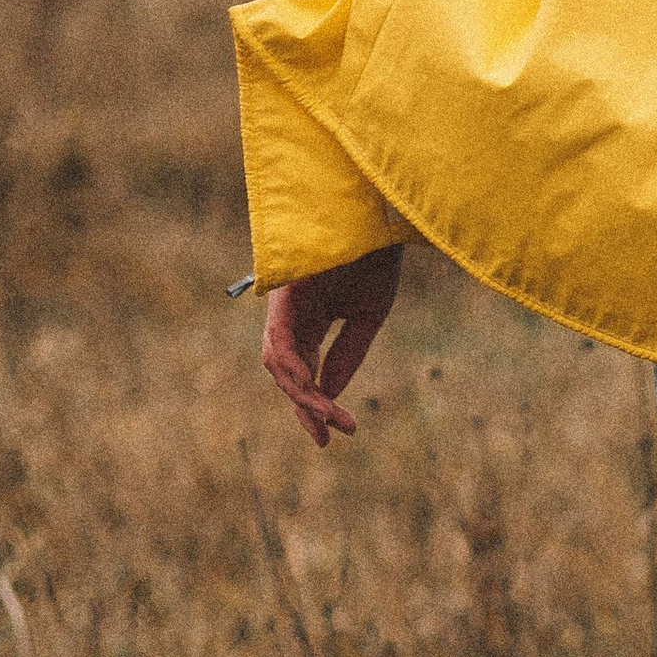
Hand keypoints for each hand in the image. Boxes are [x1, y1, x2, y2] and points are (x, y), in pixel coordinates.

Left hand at [261, 247, 403, 447]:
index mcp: (311, 323)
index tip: (332, 437)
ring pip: (279, 364)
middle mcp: (293, 318)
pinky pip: (279, 340)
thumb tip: (329, 392)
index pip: (304, 373)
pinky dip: (293, 368)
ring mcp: (283, 306)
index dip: (315, 405)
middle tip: (325, 437)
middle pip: (287, 374)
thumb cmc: (375, 260)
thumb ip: (347, 354)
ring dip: (302, 394)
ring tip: (328, 415)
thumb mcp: (368, 316)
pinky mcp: (282, 295)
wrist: (377, 219)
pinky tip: (312, 386)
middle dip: (305, 408)